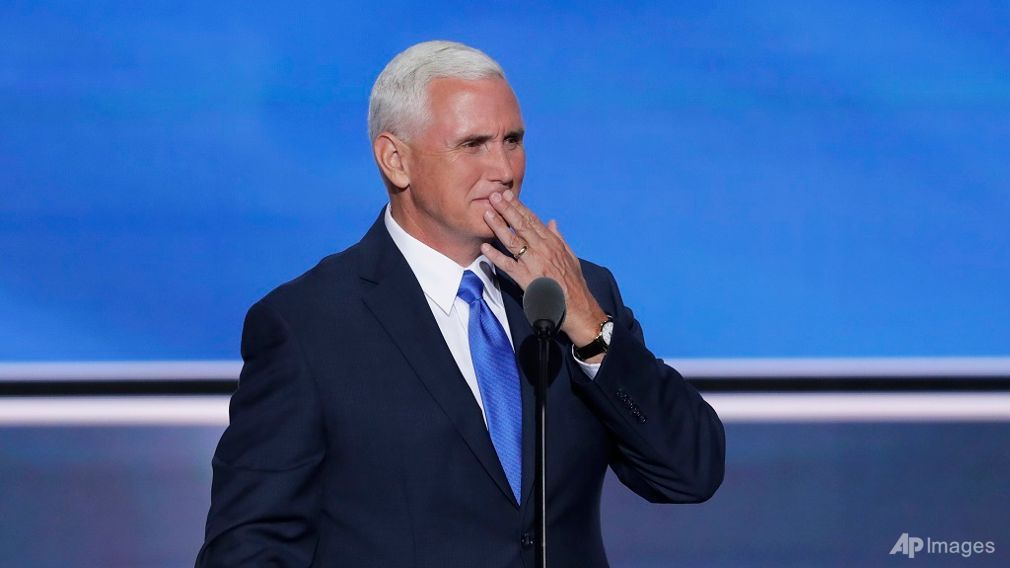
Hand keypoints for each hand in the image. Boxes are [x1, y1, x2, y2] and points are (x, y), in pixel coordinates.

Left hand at [480, 190, 607, 354]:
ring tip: (486, 213)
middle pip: (521, 225)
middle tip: (493, 196)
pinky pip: (507, 265)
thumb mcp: (570, 257)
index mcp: (553, 243)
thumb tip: (552, 222)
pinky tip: (484, 247)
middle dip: (506, 209)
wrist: (577, 307)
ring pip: (513, 240)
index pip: (533, 220)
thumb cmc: (574, 284)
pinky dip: (495, 256)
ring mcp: (534, 263)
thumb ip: (559, 239)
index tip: (508, 195)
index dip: (519, 207)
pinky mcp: (527, 279)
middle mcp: (543, 249)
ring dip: (498, 226)